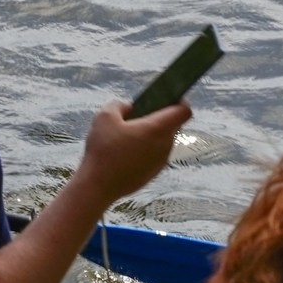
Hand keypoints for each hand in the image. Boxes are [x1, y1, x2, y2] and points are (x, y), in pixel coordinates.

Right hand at [74, 99, 190, 204]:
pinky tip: (125, 149)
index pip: (184, 111)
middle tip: (138, 112)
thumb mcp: (105, 117)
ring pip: (163, 139)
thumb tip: (129, 107)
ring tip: (127, 132)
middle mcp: (165, 145)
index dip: (179, 100)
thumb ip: (119, 105)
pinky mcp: (153, 173)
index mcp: (157, 129)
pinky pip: (155, 153)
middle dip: (160, 115)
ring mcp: (160, 161)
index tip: (166, 95)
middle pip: (173, 124)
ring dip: (151, 132)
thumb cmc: (103, 149)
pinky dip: (146, 147)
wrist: (98, 186)